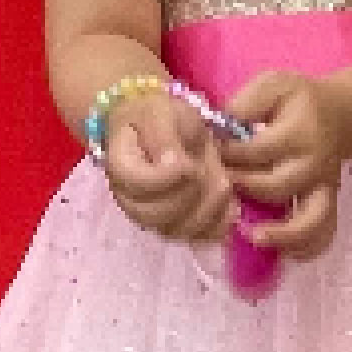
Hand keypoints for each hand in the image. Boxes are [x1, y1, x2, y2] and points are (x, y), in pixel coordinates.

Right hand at [100, 88, 234, 244]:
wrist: (159, 128)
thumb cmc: (157, 116)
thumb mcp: (160, 112)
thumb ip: (165, 138)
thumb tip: (176, 166)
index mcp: (121, 166)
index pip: (139, 184)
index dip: (169, 177)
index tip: (189, 161)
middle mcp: (129, 199)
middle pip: (157, 215)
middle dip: (192, 193)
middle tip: (208, 169)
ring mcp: (151, 217)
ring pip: (178, 231)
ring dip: (209, 209)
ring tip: (223, 182)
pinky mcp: (174, 225)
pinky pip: (196, 238)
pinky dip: (219, 225)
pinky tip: (230, 204)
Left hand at [219, 71, 351, 262]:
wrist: (340, 113)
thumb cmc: (297, 100)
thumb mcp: (272, 84)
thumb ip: (245, 102)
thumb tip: (219, 130)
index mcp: (300, 130)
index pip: (258, 150)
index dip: (228, 154)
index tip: (212, 151)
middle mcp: (316, 162)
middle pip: (278, 186)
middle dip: (244, 190)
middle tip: (221, 187)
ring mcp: (325, 187)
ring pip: (311, 219)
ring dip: (283, 234)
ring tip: (254, 237)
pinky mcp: (328, 203)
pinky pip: (324, 232)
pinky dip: (306, 247)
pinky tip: (282, 252)